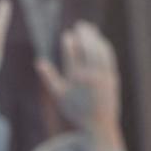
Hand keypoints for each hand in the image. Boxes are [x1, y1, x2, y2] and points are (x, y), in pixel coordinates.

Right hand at [37, 22, 123, 150]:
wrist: (99, 125)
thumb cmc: (76, 111)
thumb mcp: (59, 96)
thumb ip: (49, 78)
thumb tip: (38, 62)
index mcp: (75, 81)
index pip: (71, 56)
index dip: (68, 44)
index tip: (67, 35)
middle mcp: (90, 77)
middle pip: (87, 50)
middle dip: (83, 35)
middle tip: (79, 25)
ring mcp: (103, 77)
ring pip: (98, 51)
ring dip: (94, 37)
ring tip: (88, 29)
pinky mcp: (112, 77)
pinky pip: (108, 57)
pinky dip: (103, 46)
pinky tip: (99, 40)